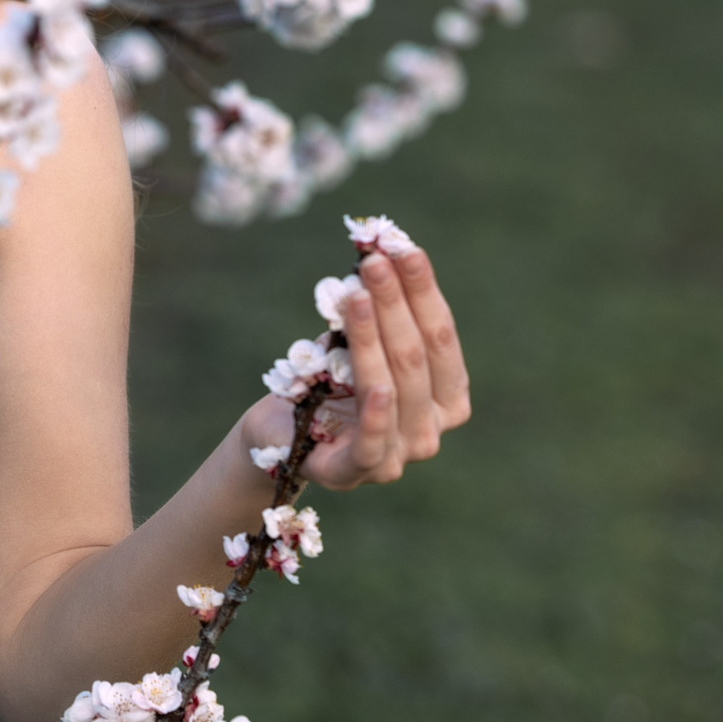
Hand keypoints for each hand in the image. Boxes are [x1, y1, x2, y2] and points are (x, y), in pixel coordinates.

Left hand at [242, 245, 470, 490]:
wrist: (277, 429)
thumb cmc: (327, 381)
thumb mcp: (354, 341)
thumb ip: (370, 309)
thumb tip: (375, 256)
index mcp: (445, 395)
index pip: (441, 335)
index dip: (423, 291)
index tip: (403, 250)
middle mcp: (432, 428)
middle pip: (418, 357)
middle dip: (396, 304)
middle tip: (374, 263)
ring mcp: (400, 455)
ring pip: (395, 387)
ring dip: (375, 336)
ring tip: (357, 294)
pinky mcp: (357, 472)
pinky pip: (374, 442)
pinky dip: (378, 413)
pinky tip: (378, 385)